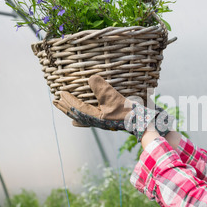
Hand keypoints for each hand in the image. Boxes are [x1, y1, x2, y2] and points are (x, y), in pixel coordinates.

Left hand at [53, 75, 172, 140]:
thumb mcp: (119, 100)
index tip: (59, 93)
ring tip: (68, 111)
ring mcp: (108, 122)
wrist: (151, 127)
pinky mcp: (115, 121)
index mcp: (99, 118)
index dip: (69, 101)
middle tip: (55, 101)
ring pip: (87, 118)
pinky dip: (88, 117)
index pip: (79, 108)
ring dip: (76, 112)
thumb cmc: (136, 115)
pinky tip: (89, 117)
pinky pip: (96, 119)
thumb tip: (90, 78)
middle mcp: (101, 121)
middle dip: (67, 108)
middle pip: (79, 115)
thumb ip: (104, 90)